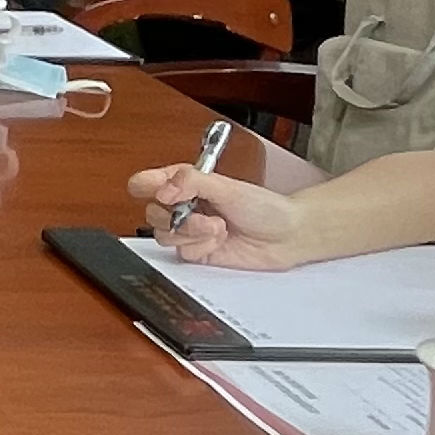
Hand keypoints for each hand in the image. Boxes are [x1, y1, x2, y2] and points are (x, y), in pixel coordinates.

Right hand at [129, 163, 306, 270]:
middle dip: (177, 217)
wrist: (287, 237)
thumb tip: (163, 189)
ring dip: (192, 233)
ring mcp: (190, 230)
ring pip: (165, 235)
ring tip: (218, 228)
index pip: (150, 182)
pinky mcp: (198, 251)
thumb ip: (191, 181)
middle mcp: (185, 206)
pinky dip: (201, 248)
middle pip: (152, 213)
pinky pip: (183, 253)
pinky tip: (220, 241)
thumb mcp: (228, 186)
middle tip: (200, 215)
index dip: (147, 186)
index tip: (158, 192)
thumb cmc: (265, 208)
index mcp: (188, 183)